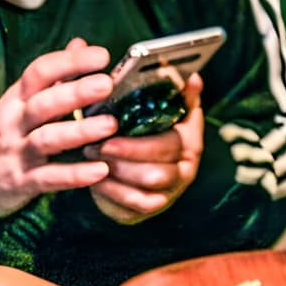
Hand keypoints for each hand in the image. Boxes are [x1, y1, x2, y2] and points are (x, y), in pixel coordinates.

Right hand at [0, 38, 117, 216]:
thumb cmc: (9, 134)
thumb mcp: (23, 101)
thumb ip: (54, 77)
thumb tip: (80, 44)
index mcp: (17, 99)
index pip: (39, 72)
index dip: (69, 62)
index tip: (100, 57)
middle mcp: (15, 122)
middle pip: (43, 103)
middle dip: (75, 92)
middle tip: (106, 84)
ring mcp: (18, 153)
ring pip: (47, 139)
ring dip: (79, 132)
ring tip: (110, 125)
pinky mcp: (23, 182)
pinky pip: (50, 178)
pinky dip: (75, 175)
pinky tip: (100, 170)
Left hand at [84, 73, 204, 223]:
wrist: (133, 164)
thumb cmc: (144, 128)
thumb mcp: (159, 106)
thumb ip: (170, 89)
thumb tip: (192, 77)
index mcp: (190, 142)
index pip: (173, 143)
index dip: (143, 138)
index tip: (114, 124)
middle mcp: (184, 171)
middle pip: (158, 171)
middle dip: (125, 156)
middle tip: (99, 143)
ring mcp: (168, 194)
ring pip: (144, 187)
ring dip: (116, 171)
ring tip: (93, 155)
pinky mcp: (148, 209)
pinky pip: (131, 204)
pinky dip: (111, 190)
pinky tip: (95, 176)